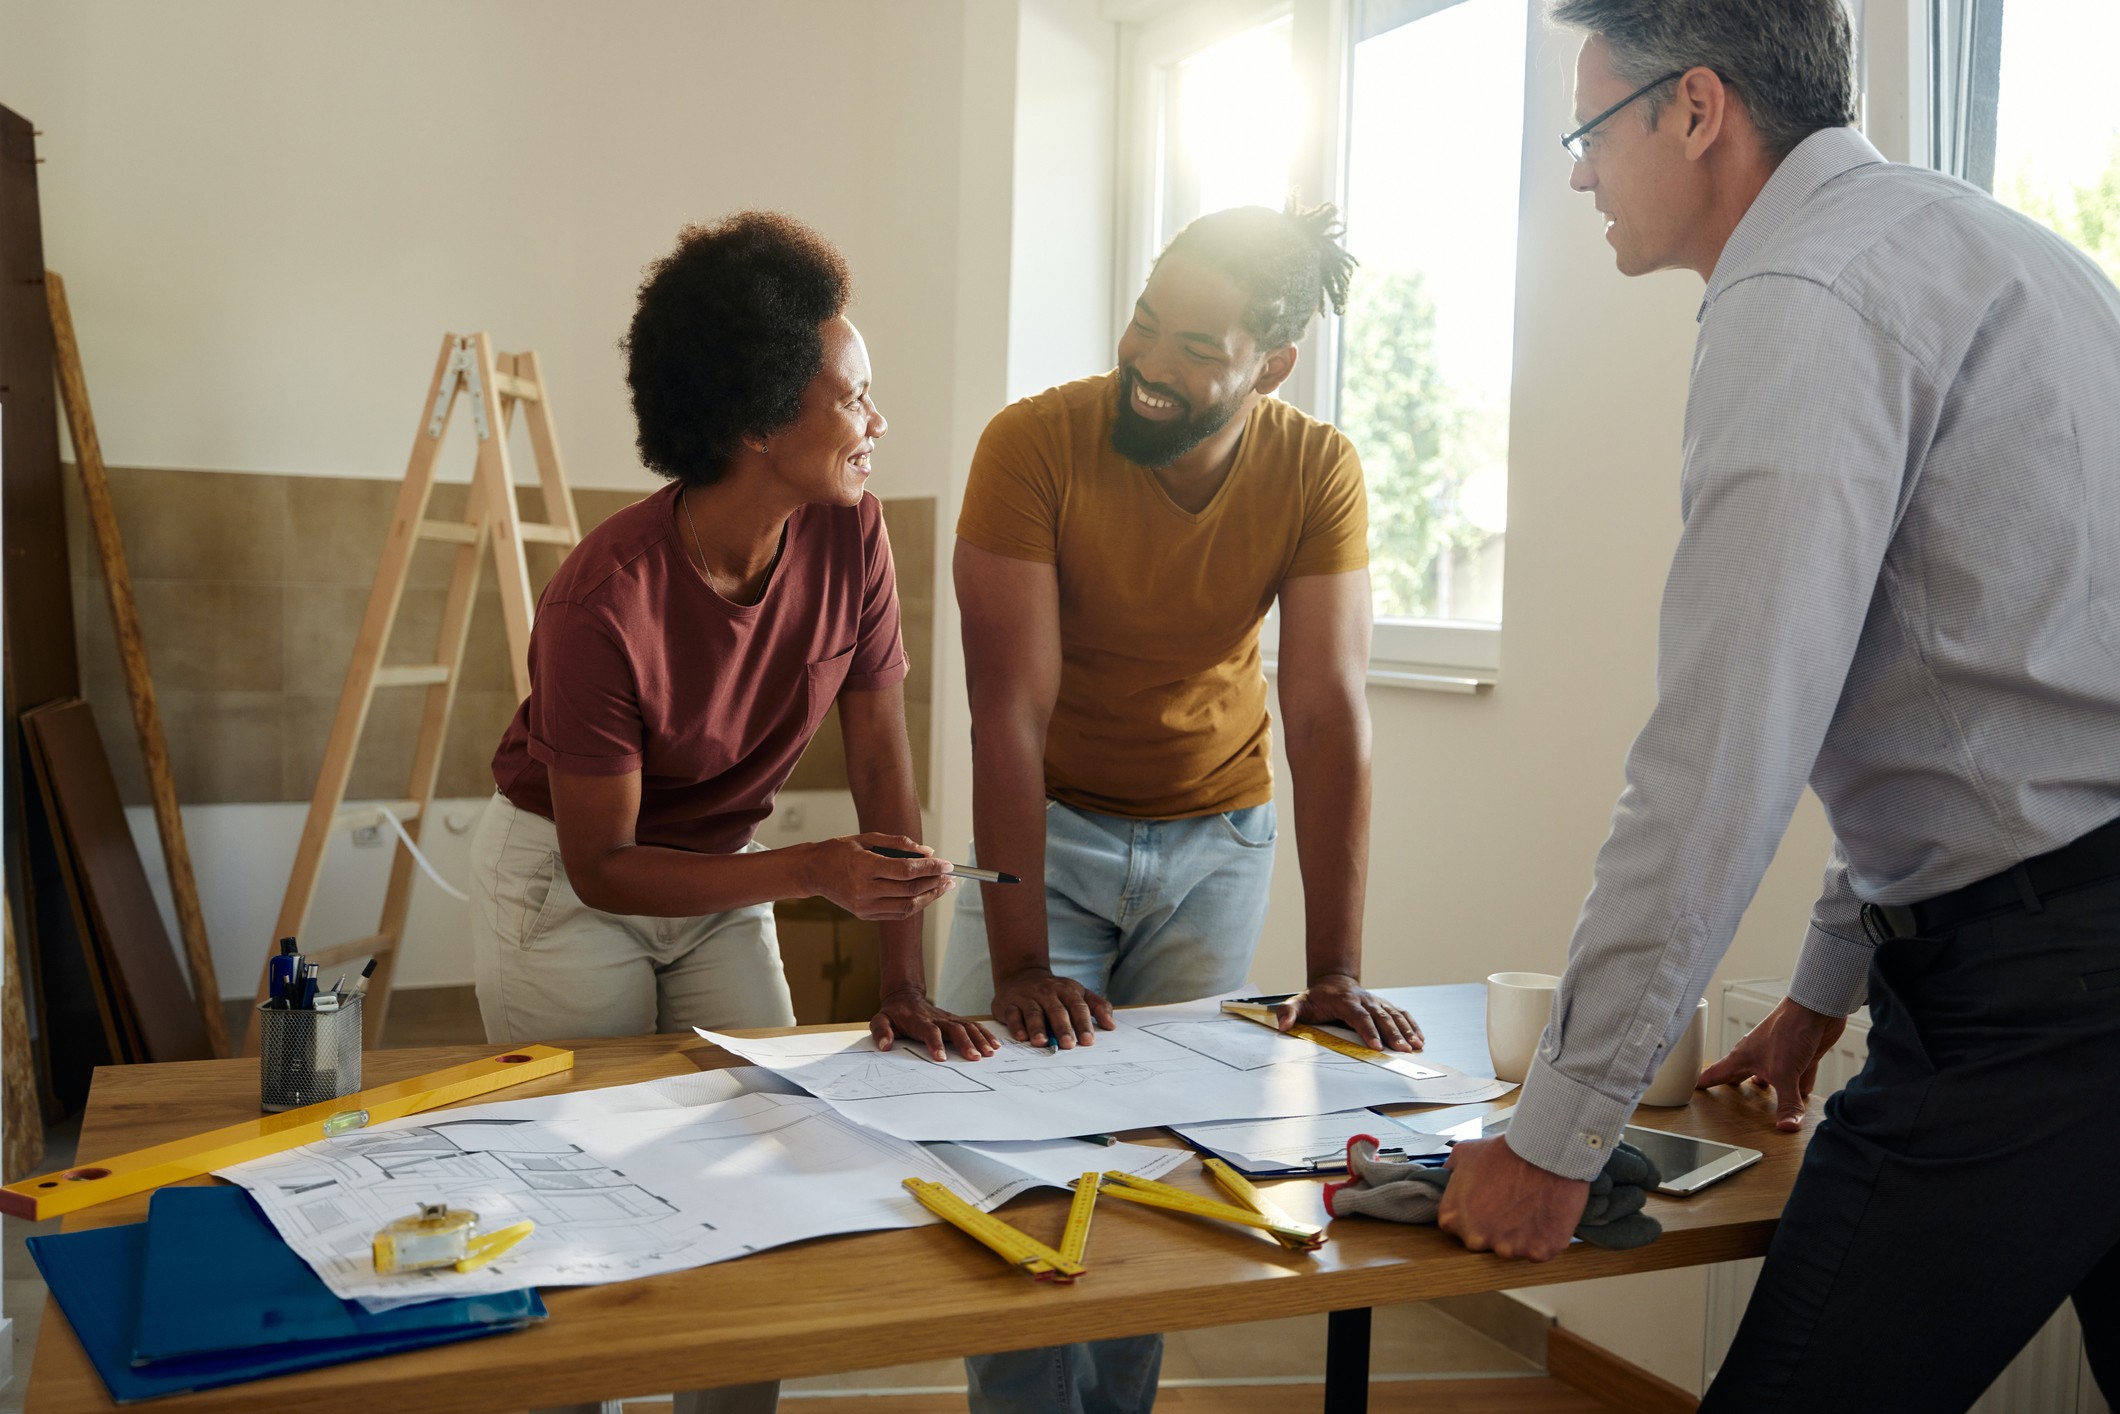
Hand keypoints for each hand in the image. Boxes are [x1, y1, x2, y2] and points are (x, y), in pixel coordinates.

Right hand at [799, 833, 954, 920]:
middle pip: (909, 889)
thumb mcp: (867, 838)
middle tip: (951, 876)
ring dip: (929, 896)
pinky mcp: (864, 915)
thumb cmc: (840, 851)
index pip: (906, 870)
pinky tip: (925, 894)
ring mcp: (863, 906)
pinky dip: (915, 905)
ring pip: (907, 906)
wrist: (814, 872)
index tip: (948, 864)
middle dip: (935, 883)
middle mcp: (863, 890)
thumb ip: (899, 844)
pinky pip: (897, 914)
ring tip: (943, 887)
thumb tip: (928, 851)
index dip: (931, 868)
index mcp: (864, 866)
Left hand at [871, 991, 1001, 1061]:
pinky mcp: (956, 1020)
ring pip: (967, 1026)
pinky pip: (973, 1025)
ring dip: (980, 1039)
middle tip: (975, 1058)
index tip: (942, 1058)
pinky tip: (995, 1044)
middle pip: (954, 1029)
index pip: (929, 1031)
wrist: (905, 997)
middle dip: (965, 1043)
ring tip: (989, 1053)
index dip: (936, 1043)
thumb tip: (885, 1045)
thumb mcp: (880, 1020)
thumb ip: (881, 1031)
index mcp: (919, 1021)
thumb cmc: (894, 1014)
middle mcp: (937, 1019)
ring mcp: (948, 1018)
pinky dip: (985, 1034)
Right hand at [991, 967, 1113, 1048]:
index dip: (1083, 1024)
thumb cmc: (1055, 991)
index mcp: (1067, 990)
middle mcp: (1047, 993)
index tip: (1088, 1040)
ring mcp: (1027, 998)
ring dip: (1037, 1028)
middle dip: (1063, 1028)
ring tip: (1042, 1042)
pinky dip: (1016, 1025)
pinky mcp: (1008, 1004)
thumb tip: (1111, 1025)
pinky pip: (1012, 1014)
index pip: (1078, 1007)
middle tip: (1068, 1044)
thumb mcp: (1078, 993)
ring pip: (1033, 1013)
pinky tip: (1020, 1036)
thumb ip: (1097, 1007)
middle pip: (1057, 1011)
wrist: (1021, 974)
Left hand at [1278, 974, 1422, 1051]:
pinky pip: (1401, 1014)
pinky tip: (1420, 1039)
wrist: (1332, 981)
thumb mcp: (1298, 1002)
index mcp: (1345, 1001)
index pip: (1358, 1017)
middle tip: (1404, 1050)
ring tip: (1416, 1046)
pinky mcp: (1384, 1006)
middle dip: (1393, 1034)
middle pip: (1381, 1017)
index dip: (1368, 1031)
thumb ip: (1289, 1012)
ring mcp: (1377, 1002)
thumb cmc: (1316, 998)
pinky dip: (1412, 1025)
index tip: (1376, 1046)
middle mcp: (1364, 1000)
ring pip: (1395, 1015)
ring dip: (1407, 1031)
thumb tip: (1282, 1025)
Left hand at [1437, 1136, 1589, 1261]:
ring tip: (1529, 1206)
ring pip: (1511, 1247)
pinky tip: (1544, 1215)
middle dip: (1493, 1226)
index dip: (1473, 1212)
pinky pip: (1539, 1250)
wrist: (1544, 1153)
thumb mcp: (1464, 1153)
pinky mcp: (1537, 1253)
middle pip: (1483, 1240)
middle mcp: (1476, 1239)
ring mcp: (1507, 1249)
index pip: (1457, 1225)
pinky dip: (1543, 1237)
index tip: (1487, 1200)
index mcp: (1453, 1219)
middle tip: (1508, 1203)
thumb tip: (1445, 1176)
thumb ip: (1450, 1171)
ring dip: (1518, 1234)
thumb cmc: (1504, 1152)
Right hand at [1696, 996, 1846, 1131]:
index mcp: (1744, 1057)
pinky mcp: (1801, 1056)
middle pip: (1742, 1073)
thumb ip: (1786, 1103)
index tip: (1695, 1088)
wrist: (1816, 1009)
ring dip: (1770, 1089)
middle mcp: (1759, 1056)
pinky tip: (1804, 1097)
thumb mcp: (1784, 1074)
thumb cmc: (1788, 1029)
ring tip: (1766, 1099)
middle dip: (1735, 1084)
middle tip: (1727, 1094)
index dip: (1706, 1082)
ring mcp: (1780, 1056)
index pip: (1719, 1072)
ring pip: (1771, 1076)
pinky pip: (1798, 1077)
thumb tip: (1786, 1126)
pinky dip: (1801, 1088)